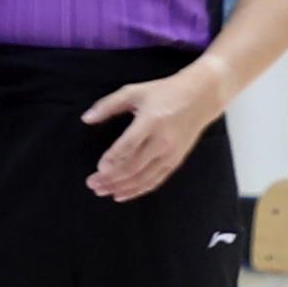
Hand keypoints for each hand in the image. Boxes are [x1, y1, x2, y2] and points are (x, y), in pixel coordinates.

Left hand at [81, 62, 229, 202]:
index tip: (97, 169)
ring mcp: (171, 154)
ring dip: (121, 188)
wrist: (201, 97)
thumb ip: (108, 105)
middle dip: (111, 179)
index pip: (129, 146)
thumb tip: (86, 119)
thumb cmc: (165, 92)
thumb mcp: (134, 92)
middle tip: (92, 184)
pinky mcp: (176, 161)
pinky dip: (138, 190)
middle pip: (134, 166)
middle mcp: (162, 141)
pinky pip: (155, 181)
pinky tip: (122, 194)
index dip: (113, 160)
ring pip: (143, 178)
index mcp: (151, 121)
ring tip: (102, 191)